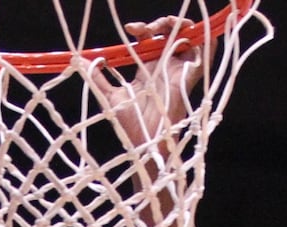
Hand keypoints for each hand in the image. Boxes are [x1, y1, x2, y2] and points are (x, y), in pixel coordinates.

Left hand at [89, 18, 204, 152]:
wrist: (144, 143)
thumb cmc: (131, 125)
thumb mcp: (109, 96)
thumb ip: (97, 78)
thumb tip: (79, 61)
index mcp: (150, 68)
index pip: (151, 39)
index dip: (143, 28)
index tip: (130, 29)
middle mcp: (167, 67)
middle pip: (170, 34)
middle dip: (160, 23)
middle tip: (145, 28)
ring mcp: (180, 71)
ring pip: (189, 39)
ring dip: (181, 26)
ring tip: (169, 23)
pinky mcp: (191, 78)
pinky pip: (206, 56)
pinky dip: (208, 41)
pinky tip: (201, 32)